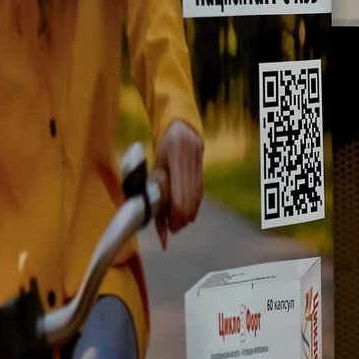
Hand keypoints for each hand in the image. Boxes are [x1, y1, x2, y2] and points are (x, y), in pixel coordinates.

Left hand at [154, 121, 203, 245]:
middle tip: (172, 230)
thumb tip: (155, 210)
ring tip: (179, 224)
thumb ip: (158, 185)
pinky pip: (199, 194)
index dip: (175, 215)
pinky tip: (189, 215)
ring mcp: (199, 168)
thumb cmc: (163, 147)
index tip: (169, 228)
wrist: (182, 128)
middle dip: (181, 219)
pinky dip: (193, 206)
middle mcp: (191, 165)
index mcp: (176, 161)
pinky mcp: (202, 172)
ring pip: (196, 199)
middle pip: (190, 201)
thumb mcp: (157, 164)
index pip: (179, 196)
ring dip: (188, 214)